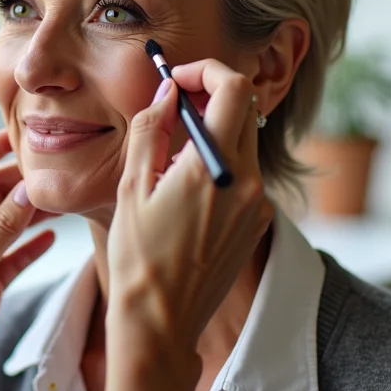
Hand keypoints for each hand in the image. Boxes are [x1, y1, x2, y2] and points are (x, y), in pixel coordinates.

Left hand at [0, 130, 55, 390]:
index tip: (29, 133)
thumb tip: (29, 189)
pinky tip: (55, 236)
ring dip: (33, 210)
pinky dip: (33, 244)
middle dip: (23, 178)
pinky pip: (14, 254)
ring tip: (67, 197)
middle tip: (61, 167)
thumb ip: (3, 227)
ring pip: (8, 221)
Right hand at [106, 60, 273, 362]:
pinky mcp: (258, 222)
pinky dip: (223, 161)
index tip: (178, 78)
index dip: (207, 71)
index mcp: (214, 168)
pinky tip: (188, 183)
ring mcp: (258, 204)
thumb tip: (166, 90)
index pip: (234, 89)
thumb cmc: (137, 256)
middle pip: (245, 110)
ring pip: (246, 141)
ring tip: (175, 146)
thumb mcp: (132, 186)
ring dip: (216, 128)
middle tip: (176, 102)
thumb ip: (150, 129)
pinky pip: (246, 173)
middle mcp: (248, 182)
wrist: (161, 319)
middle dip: (211, 94)